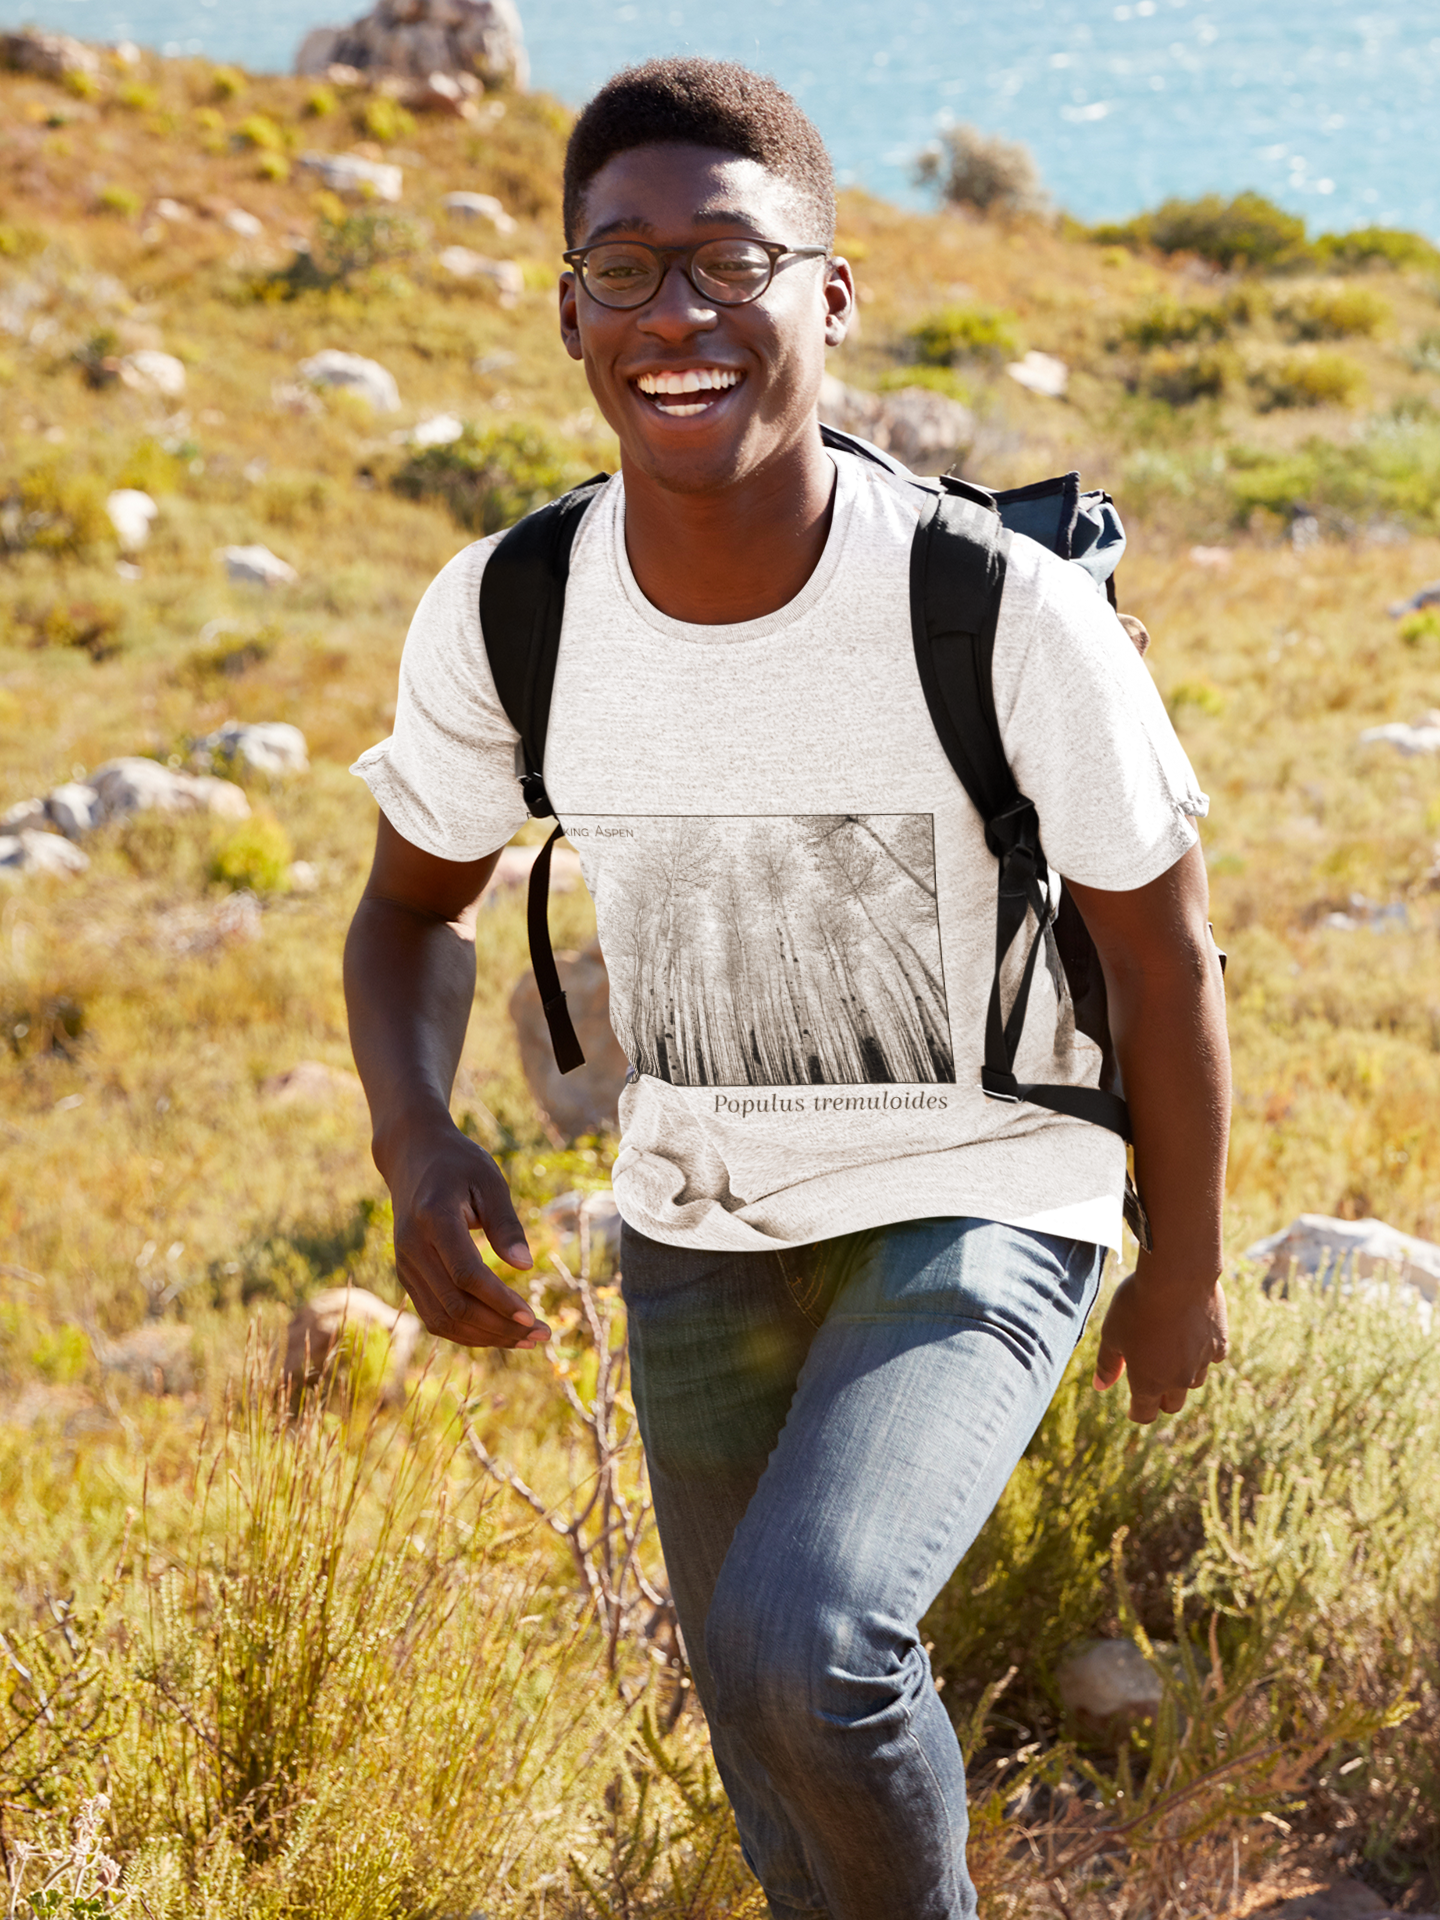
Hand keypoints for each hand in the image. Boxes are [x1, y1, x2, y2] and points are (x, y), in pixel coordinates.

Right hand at [381, 1118, 549, 1351]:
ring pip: (442, 1319)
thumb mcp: (490, 1180)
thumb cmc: (459, 1165)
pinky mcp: (407, 1275)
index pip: (466, 1274)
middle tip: (541, 1335)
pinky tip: (498, 1332)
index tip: (532, 1317)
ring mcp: (405, 1265)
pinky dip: (466, 1331)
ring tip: (526, 1340)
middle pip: (455, 1305)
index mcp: (433, 1219)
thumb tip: (525, 1265)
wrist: (412, 1157)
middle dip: (499, 1327)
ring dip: (485, 1337)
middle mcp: (412, 1247)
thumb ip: (506, 1222)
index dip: (499, 1301)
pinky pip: (434, 1315)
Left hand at [1092, 1268, 1227, 1422]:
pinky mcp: (1220, 1344)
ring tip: (1170, 1357)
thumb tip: (1100, 1386)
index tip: (1133, 1409)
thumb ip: (1107, 1364)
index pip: (1144, 1413)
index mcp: (1149, 1382)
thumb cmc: (1137, 1305)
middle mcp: (1178, 1379)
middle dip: (1162, 1400)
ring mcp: (1202, 1363)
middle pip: (1172, 1404)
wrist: (1177, 1277)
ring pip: (1193, 1382)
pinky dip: (1202, 1354)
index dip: (1137, 1412)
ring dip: (1182, 1377)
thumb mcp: (1112, 1334)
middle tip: (1153, 1389)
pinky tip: (1193, 1339)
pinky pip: (1211, 1358)